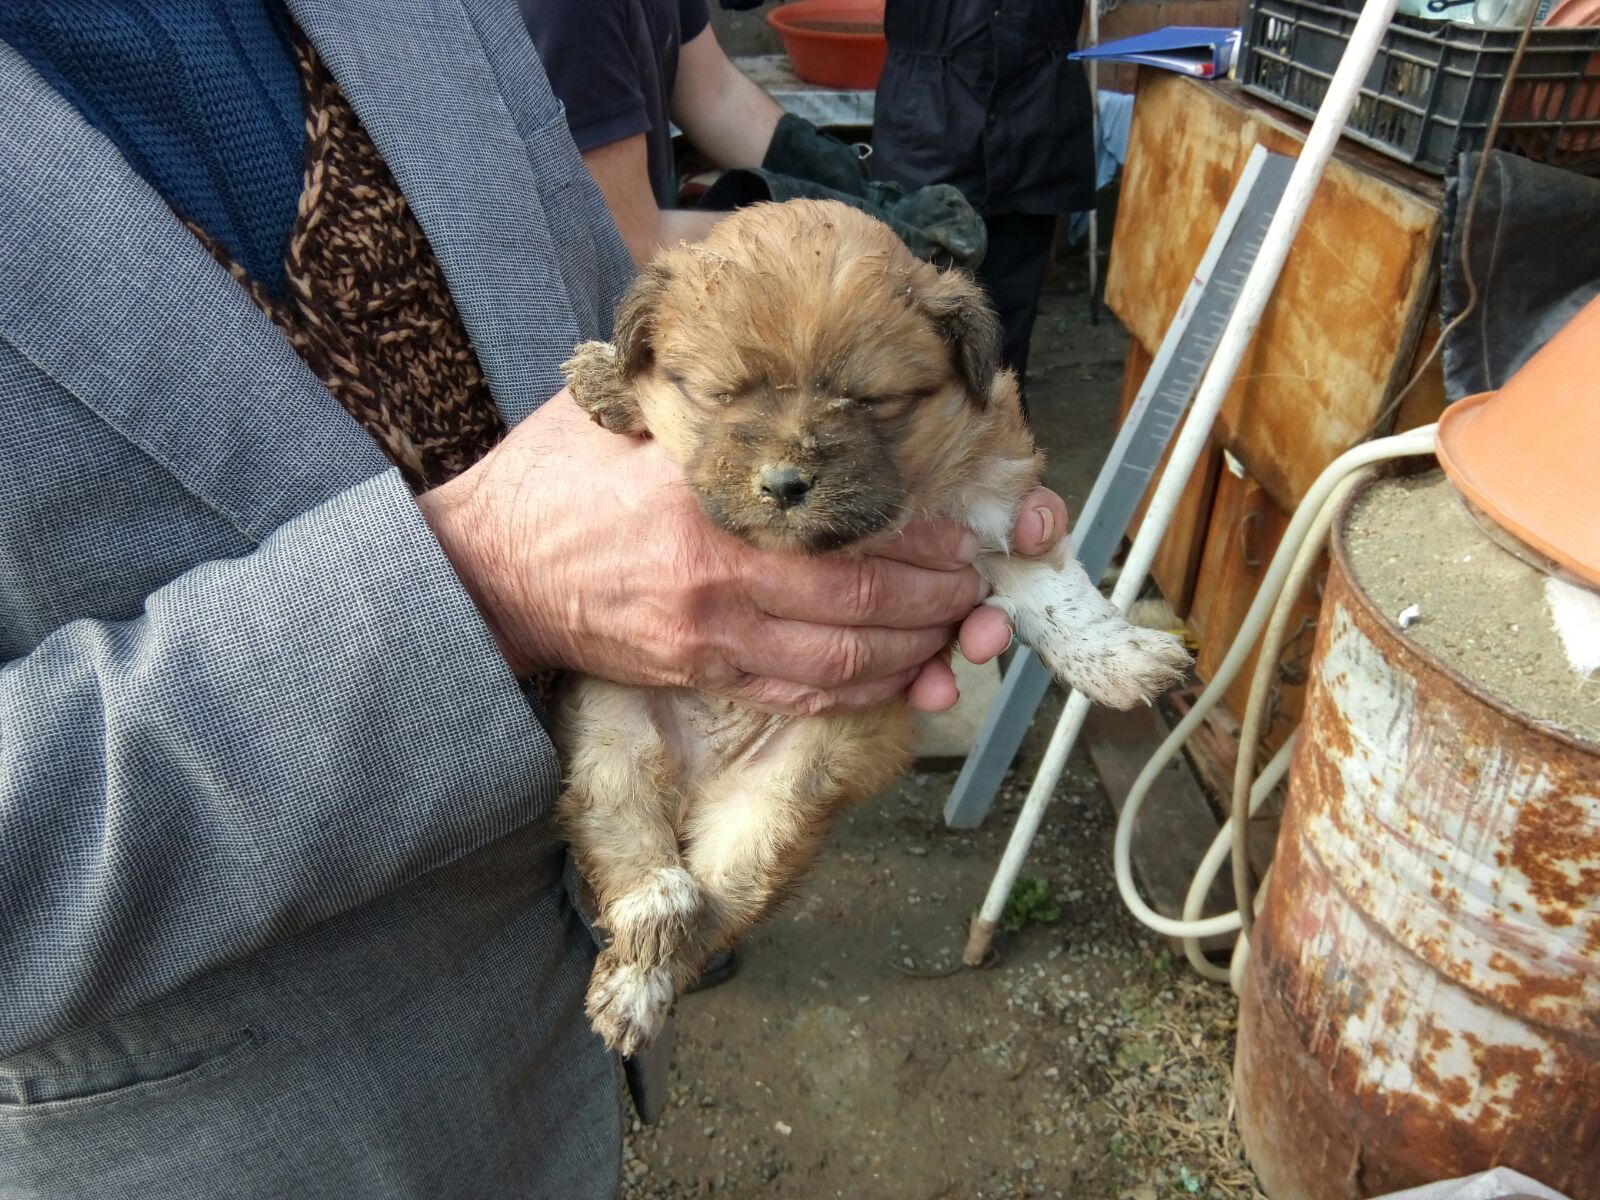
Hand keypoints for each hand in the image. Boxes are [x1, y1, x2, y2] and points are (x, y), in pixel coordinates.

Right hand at [420, 391, 1066, 715]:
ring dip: (909, 654)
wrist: (485, 570)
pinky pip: (795, 696)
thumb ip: (705, 404)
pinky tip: (891, 676)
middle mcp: (718, 582)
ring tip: (949, 635)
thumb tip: (771, 370)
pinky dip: (855, 693)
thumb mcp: (628, 416)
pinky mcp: (695, 674)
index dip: (918, 544)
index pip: (844, 534)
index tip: (959, 537)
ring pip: (839, 664)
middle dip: (934, 604)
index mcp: (709, 506)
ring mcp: (708, 639)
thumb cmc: (552, 480)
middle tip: (973, 591)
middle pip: (860, 606)